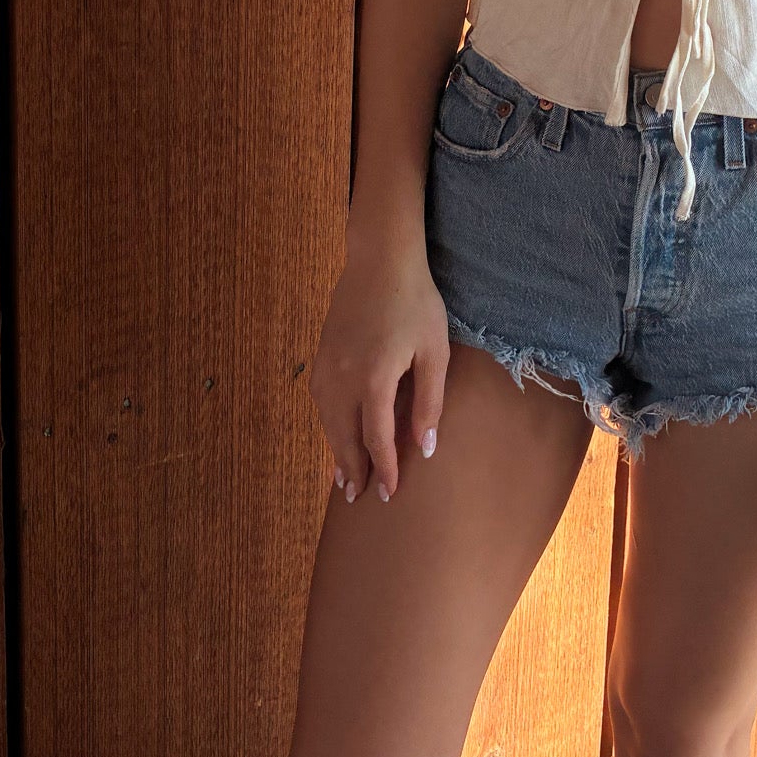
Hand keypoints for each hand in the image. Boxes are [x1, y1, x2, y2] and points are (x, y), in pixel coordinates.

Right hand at [309, 237, 450, 505]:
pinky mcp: (322, 353)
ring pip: (328, 420)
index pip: (376, 439)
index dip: (384, 469)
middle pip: (344, 436)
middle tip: (358, 497)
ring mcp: (327, 365)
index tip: (388, 494)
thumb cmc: (415, 302)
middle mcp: (343, 378)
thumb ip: (429, 402)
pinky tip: (335, 432)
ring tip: (343, 476)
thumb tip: (426, 446)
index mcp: (374, 380)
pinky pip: (321, 401)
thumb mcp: (434, 352)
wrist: (380, 259)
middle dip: (353, 469)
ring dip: (336, 450)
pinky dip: (328, 424)